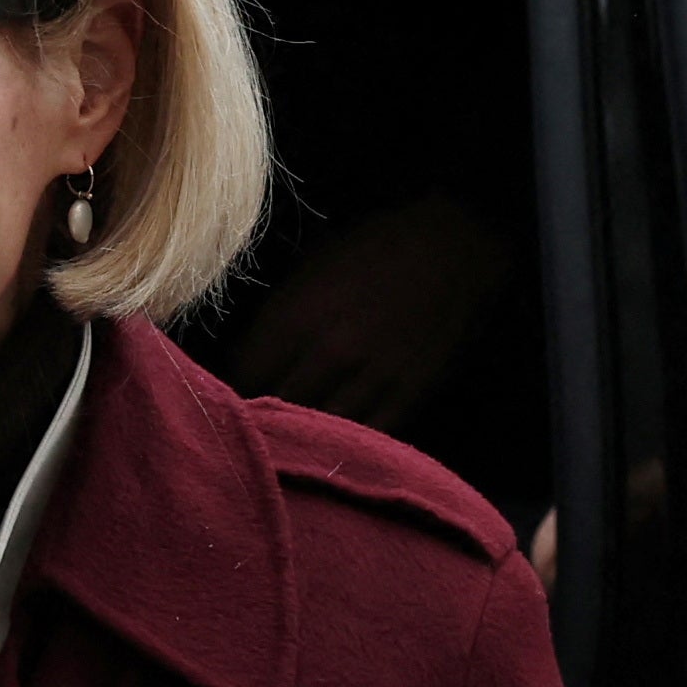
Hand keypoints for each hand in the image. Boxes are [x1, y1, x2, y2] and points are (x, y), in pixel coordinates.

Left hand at [225, 191, 512, 427]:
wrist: (456, 243)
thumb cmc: (375, 248)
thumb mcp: (311, 268)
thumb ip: (276, 320)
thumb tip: (242, 363)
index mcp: (295, 314)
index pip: (241, 377)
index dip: (231, 387)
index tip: (231, 392)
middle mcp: (329, 352)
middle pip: (273, 411)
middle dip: (260, 417)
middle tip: (256, 422)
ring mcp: (371, 378)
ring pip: (316, 434)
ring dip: (302, 437)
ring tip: (294, 437)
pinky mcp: (406, 396)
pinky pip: (363, 438)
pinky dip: (345, 443)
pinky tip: (336, 438)